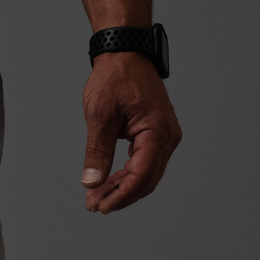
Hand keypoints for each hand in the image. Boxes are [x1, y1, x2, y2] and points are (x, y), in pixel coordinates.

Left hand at [80, 54, 180, 213]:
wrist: (125, 53)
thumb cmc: (115, 77)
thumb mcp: (100, 114)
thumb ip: (97, 151)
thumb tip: (91, 182)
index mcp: (158, 132)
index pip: (142, 176)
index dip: (121, 195)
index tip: (100, 206)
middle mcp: (167, 137)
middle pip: (146, 179)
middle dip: (120, 195)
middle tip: (94, 205)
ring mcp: (164, 136)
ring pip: (146, 173)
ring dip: (122, 187)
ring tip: (96, 196)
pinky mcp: (156, 134)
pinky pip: (144, 161)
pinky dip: (126, 174)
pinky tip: (107, 181)